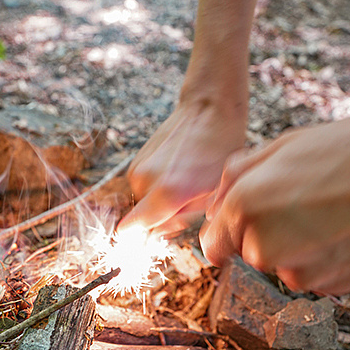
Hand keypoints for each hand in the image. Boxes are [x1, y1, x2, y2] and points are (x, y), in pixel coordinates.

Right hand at [120, 97, 247, 233]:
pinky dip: (158, 186)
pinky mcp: (136, 159)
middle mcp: (145, 181)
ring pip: (144, 203)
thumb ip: (183, 218)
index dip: (141, 240)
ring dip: (162, 202)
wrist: (209, 109)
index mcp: (167, 193)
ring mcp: (137, 169)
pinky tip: (178, 171)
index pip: (129, 232)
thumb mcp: (213, 192)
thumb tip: (156, 233)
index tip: (156, 238)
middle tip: (190, 202)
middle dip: (164, 219)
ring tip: (187, 183)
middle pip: (144, 220)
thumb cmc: (220, 151)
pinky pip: (144, 186)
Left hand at [200, 99, 349, 294]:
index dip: (229, 229)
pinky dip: (330, 257)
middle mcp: (263, 245)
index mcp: (245, 204)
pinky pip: (317, 274)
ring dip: (302, 245)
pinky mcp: (334, 288)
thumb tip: (218, 198)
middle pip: (251, 251)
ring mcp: (299, 272)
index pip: (215, 240)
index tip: (248, 221)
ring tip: (343, 209)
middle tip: (314, 198)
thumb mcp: (294, 142)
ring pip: (286, 264)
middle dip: (271, 231)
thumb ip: (244, 172)